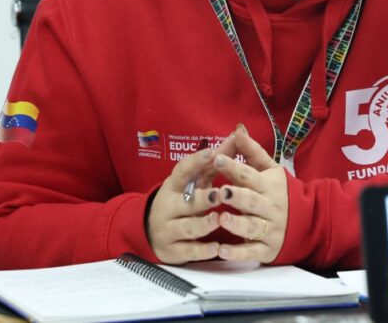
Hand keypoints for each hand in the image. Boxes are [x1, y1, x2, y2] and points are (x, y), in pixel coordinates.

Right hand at [146, 140, 229, 263]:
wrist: (150, 231)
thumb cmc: (181, 201)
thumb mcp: (193, 181)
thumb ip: (214, 162)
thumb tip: (236, 136)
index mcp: (173, 186)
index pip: (182, 171)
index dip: (196, 162)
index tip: (212, 153)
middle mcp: (168, 206)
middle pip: (185, 202)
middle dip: (202, 198)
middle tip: (219, 195)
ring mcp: (168, 229)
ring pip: (186, 227)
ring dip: (202, 224)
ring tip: (217, 220)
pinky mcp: (172, 250)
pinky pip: (188, 251)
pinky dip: (202, 250)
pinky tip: (216, 247)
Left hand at [213, 126, 288, 262]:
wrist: (309, 222)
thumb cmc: (281, 192)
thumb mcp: (270, 169)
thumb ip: (252, 151)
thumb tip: (237, 128)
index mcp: (268, 185)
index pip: (250, 175)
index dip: (234, 167)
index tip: (217, 159)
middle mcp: (269, 207)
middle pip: (252, 201)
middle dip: (237, 196)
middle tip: (221, 192)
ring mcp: (269, 229)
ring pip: (252, 227)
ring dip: (237, 224)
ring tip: (222, 219)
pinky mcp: (266, 250)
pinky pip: (252, 252)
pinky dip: (238, 253)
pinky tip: (222, 251)